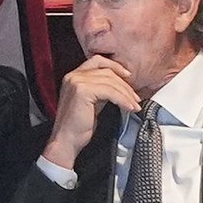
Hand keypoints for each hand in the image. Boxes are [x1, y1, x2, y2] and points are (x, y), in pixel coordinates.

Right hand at [42, 55, 138, 170]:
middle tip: (136, 98)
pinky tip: (129, 108)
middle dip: (125, 85)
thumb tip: (120, 87)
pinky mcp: (83, 91)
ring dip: (126, 94)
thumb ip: (101, 90)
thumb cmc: (77, 127)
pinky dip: (122, 99)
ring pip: (110, 82)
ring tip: (135, 106)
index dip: (115, 66)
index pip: (97, 61)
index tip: (128, 76)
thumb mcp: (92, 102)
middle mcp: (73, 76)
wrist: (66, 141)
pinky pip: (110, 92)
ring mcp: (77, 82)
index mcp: (73, 76)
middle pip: (107, 72)